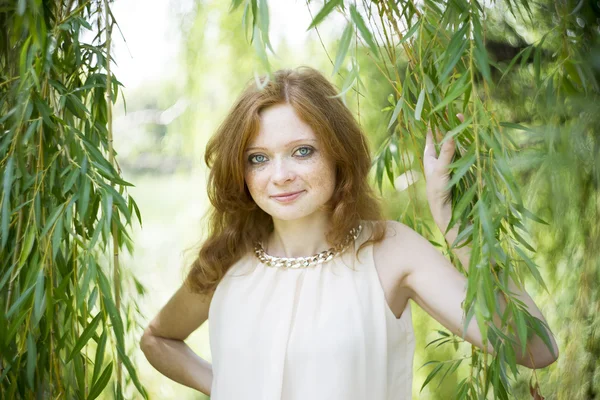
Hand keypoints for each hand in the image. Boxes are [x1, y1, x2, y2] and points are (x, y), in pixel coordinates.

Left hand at [424, 114, 463, 233]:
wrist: (447, 210)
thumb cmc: (438, 190)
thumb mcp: (441, 169)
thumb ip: (447, 152)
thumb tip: (452, 134)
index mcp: (430, 156)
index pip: (431, 136)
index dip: (434, 124)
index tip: (436, 110)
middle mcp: (441, 157)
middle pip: (447, 137)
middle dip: (451, 125)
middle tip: (457, 112)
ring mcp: (453, 162)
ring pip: (458, 143)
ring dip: (462, 132)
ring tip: (465, 118)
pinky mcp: (464, 168)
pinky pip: (467, 153)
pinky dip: (470, 144)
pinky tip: (474, 136)